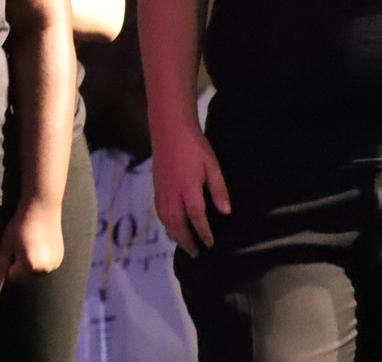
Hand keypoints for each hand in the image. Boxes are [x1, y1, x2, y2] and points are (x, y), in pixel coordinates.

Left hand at [0, 198, 64, 299]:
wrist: (41, 208)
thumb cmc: (20, 225)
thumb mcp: (6, 245)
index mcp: (30, 266)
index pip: (12, 277)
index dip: (9, 262)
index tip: (14, 246)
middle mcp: (45, 269)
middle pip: (24, 277)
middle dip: (20, 266)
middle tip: (22, 245)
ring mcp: (55, 265)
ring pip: (35, 273)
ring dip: (30, 265)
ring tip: (31, 244)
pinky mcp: (60, 259)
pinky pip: (45, 267)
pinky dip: (40, 260)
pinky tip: (40, 244)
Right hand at [153, 126, 229, 256]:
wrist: (169, 128)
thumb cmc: (194, 145)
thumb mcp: (212, 165)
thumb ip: (218, 189)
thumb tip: (225, 211)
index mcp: (188, 189)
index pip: (197, 218)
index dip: (204, 233)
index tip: (210, 244)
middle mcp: (172, 194)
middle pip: (177, 225)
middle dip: (186, 241)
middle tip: (196, 254)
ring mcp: (161, 191)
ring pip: (166, 220)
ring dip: (175, 235)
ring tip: (184, 244)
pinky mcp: (156, 187)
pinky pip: (160, 212)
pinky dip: (167, 224)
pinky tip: (172, 226)